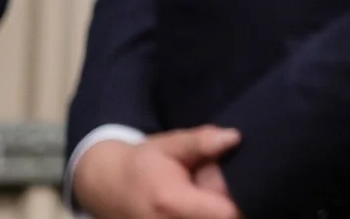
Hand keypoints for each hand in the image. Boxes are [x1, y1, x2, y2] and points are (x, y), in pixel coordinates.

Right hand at [74, 127, 243, 218]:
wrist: (104, 186)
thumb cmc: (142, 163)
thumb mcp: (169, 145)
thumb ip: (201, 143)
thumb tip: (234, 137)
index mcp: (172, 203)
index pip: (226, 214)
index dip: (242, 201)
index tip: (245, 184)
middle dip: (227, 207)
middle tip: (217, 188)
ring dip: (212, 210)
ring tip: (203, 194)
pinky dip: (202, 214)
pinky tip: (195, 205)